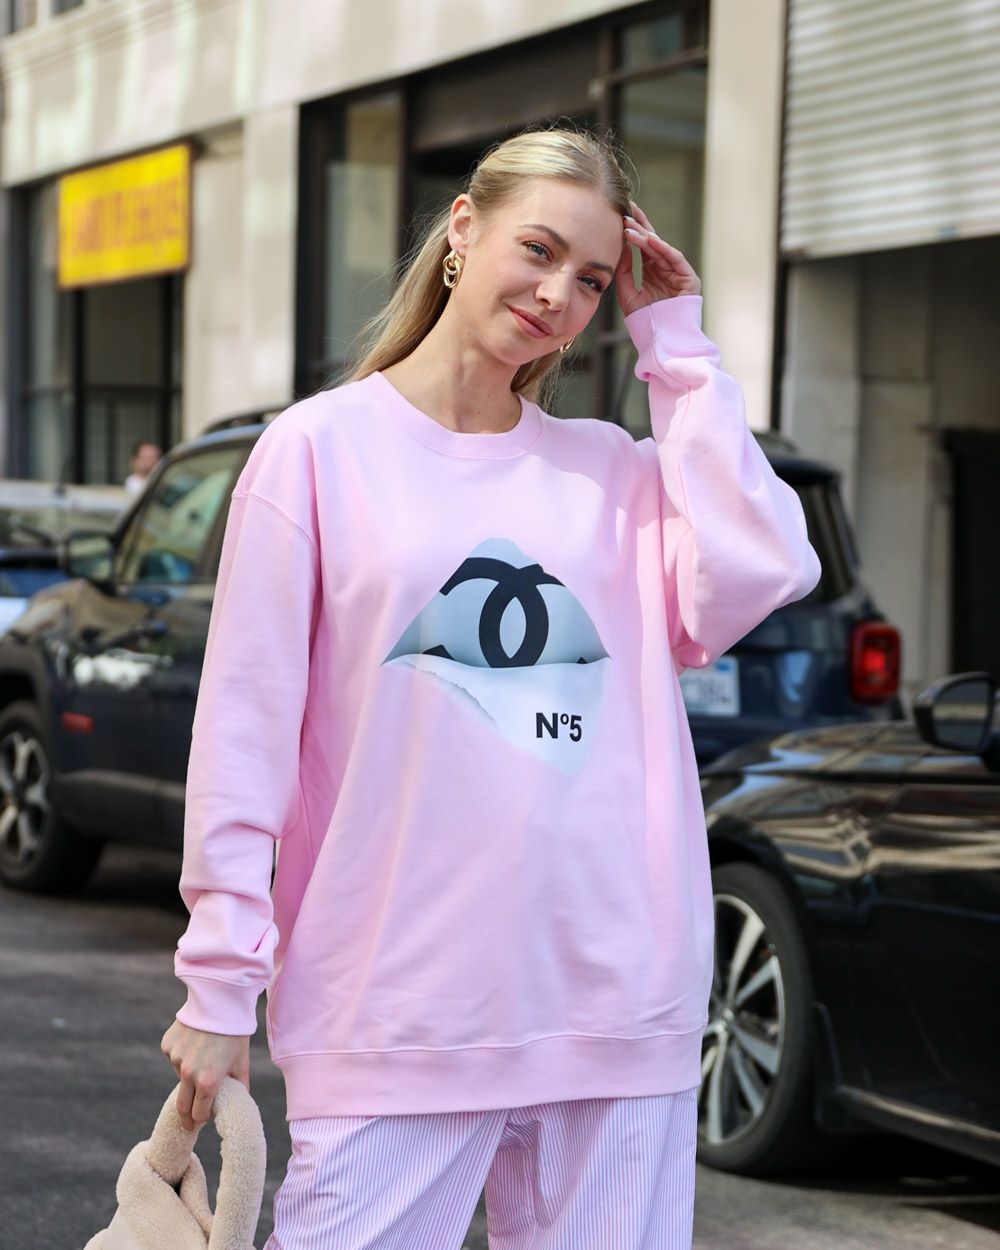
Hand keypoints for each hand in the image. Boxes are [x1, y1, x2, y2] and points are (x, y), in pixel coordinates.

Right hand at [160, 1019, 250, 1131]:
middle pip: (182, 1106)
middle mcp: (188, 1073)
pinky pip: (174, 1057)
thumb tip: (240, 1101)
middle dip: (186, 1117)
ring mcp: (175, 1059)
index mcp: (208, 1082)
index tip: (201, 1121)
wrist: (220, 1000)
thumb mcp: (241, 1061)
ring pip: (180, 1076)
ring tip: (205, 1055)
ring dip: (189, 1074)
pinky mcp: (167, 1045)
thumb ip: (239, 1086)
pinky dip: (182, 1055)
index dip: (201, 1119)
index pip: (199, 1114)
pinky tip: (195, 1042)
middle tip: (188, 1124)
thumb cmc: (235, 1033)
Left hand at [615, 200, 700, 315]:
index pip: (643, 245)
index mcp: (652, 271)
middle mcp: (665, 268)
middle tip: (628, 209)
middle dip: (641, 225)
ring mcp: (677, 272)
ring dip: (646, 237)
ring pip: (661, 249)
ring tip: (630, 227)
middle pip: (653, 242)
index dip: (634, 230)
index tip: (622, 214)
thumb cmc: (643, 321)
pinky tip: (651, 240)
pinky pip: (676, 259)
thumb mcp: (627, 293)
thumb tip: (621, 246)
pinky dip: (663, 249)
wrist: (660, 342)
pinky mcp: (688, 279)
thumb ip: (624, 270)